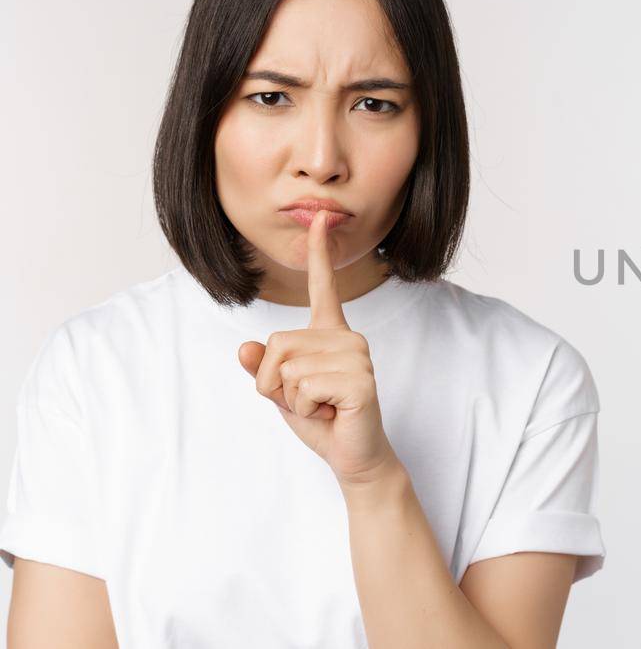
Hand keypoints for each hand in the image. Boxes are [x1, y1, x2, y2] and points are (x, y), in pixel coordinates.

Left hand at [236, 209, 399, 485]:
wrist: (353, 457)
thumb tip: (245, 348)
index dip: (319, 254)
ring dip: (292, 399)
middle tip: (309, 401)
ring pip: (288, 368)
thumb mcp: (282, 393)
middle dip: (276, 382)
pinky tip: (331, 414)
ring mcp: (357, 356)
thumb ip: (264, 369)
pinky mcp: (360, 380)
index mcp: (331, 334)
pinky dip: (306, 409)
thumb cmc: (321, 421)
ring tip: (321, 407)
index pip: (324, 288)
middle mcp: (348, 337)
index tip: (319, 219)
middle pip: (278, 343)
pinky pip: (303, 387)